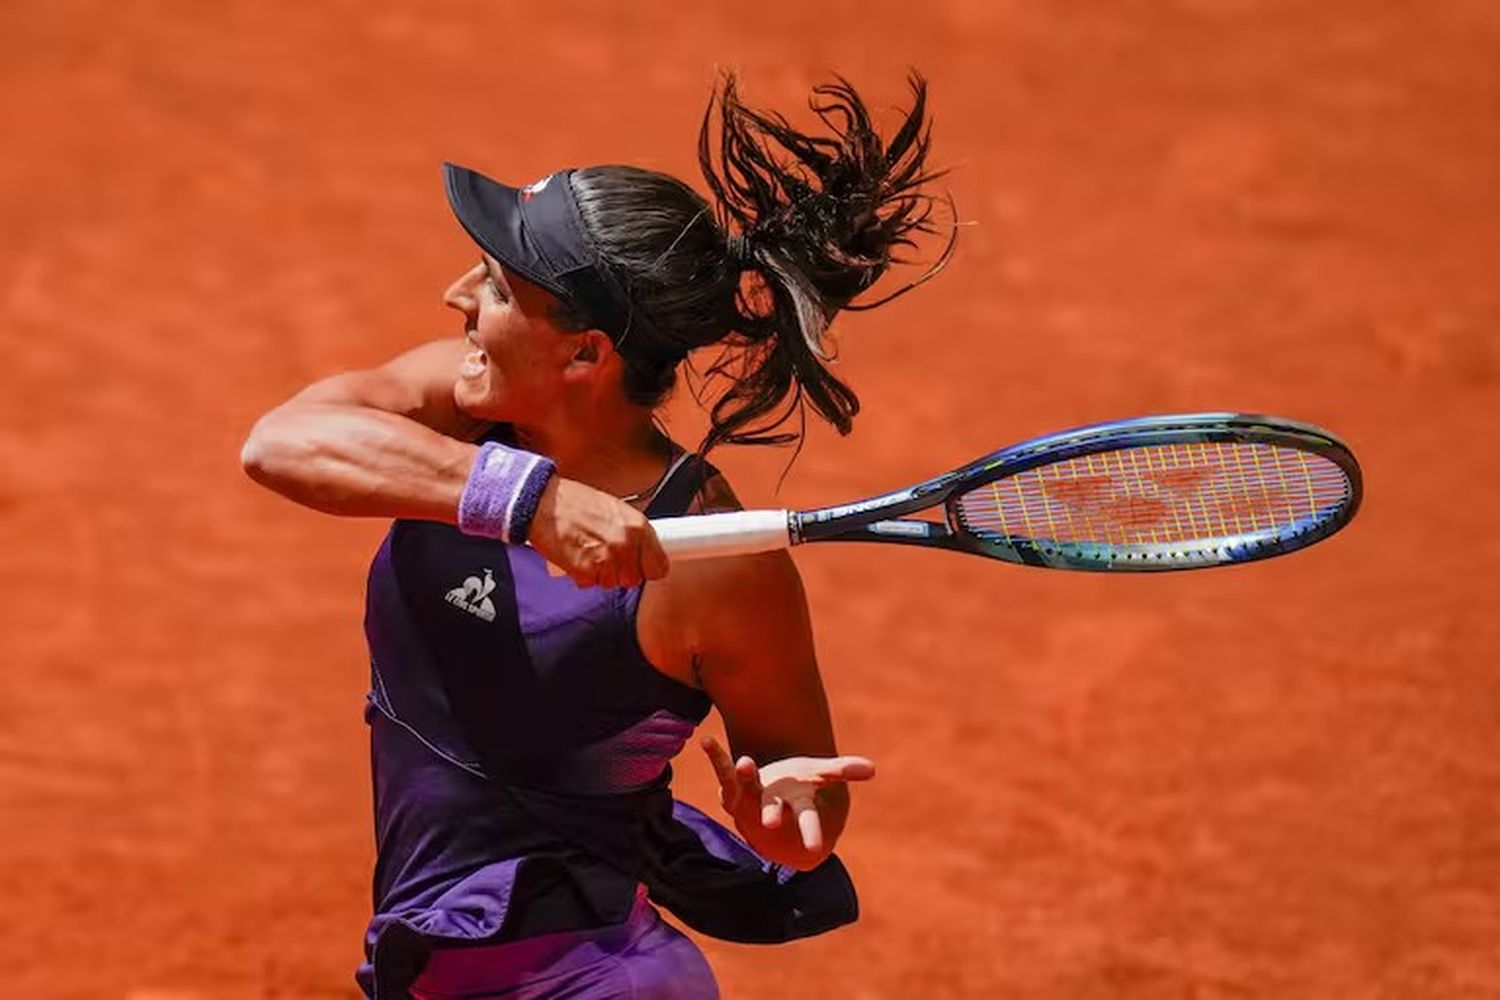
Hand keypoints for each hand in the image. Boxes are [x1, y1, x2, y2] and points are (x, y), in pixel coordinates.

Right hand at [527, 476, 669, 587]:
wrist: (544, 503)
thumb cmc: (576, 502)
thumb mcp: (615, 509)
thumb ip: (632, 532)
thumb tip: (643, 550)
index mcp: (638, 527)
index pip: (659, 566)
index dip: (647, 568)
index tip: (640, 566)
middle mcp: (626, 545)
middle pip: (634, 579)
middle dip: (620, 571)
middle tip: (605, 555)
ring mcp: (606, 560)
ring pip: (612, 583)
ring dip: (601, 574)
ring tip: (588, 552)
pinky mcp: (585, 571)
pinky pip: (590, 583)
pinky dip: (582, 575)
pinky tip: (576, 556)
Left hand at [700, 735, 874, 864]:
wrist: (763, 811)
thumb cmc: (796, 791)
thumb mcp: (821, 776)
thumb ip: (843, 770)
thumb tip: (872, 769)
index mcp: (797, 806)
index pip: (808, 821)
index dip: (812, 835)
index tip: (815, 852)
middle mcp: (772, 806)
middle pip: (773, 811)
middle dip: (771, 814)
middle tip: (768, 823)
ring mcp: (749, 799)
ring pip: (744, 788)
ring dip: (743, 775)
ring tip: (746, 762)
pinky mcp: (731, 788)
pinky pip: (722, 770)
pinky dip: (716, 755)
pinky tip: (706, 740)